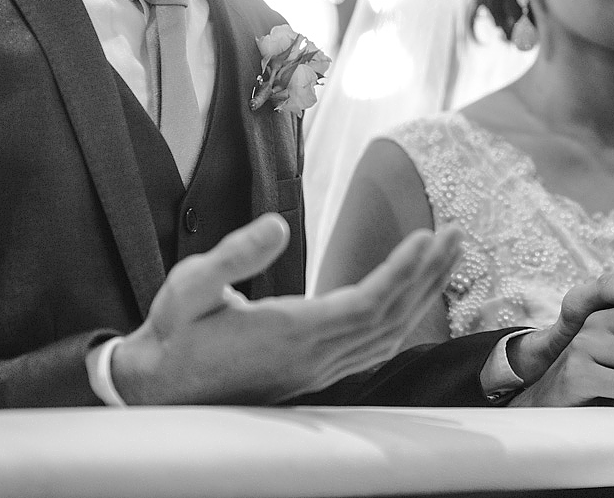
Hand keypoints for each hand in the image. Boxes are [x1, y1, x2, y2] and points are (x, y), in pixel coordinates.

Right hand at [111, 214, 462, 404]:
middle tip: (456, 235)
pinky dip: (403, 316)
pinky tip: (416, 294)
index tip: (427, 237)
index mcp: (288, 333)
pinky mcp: (317, 372)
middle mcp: (313, 356)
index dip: (401, 271)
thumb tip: (276, 224)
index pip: (365, 303)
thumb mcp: (187, 287)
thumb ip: (233, 256)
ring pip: (388, 334)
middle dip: (427, 274)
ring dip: (422, 293)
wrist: (157, 389)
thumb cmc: (172, 333)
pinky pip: (374, 347)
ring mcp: (318, 369)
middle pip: (389, 317)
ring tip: (448, 255)